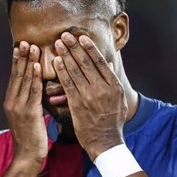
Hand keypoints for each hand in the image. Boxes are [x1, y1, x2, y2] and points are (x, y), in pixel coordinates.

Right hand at [3, 42, 46, 165]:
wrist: (28, 157)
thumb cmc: (32, 139)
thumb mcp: (28, 117)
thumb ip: (30, 103)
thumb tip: (37, 90)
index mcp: (10, 102)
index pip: (14, 77)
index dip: (17, 61)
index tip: (20, 45)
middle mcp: (11, 102)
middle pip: (16, 75)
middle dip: (20, 56)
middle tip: (24, 40)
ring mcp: (18, 107)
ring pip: (23, 80)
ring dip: (28, 62)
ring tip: (32, 46)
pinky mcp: (28, 113)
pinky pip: (32, 91)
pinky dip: (34, 77)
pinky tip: (37, 66)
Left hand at [53, 32, 127, 160]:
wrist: (106, 142)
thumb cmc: (112, 121)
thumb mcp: (119, 100)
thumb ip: (113, 81)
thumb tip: (108, 63)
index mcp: (114, 86)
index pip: (100, 62)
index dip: (90, 48)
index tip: (81, 37)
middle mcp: (103, 88)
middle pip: (86, 63)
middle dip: (75, 47)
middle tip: (65, 35)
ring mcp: (90, 96)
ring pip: (76, 71)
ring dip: (66, 55)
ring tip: (58, 44)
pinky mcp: (78, 104)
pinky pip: (68, 84)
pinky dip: (62, 71)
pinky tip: (56, 61)